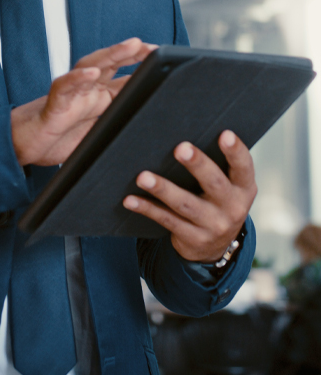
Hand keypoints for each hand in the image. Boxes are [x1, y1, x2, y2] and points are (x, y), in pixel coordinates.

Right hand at [11, 37, 156, 166]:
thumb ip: (117, 120)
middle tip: (150, 46)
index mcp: (100, 96)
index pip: (124, 74)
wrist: (27, 146)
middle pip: (110, 63)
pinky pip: (65, 86)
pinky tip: (90, 73)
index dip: (141, 64)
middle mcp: (87, 89)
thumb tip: (146, 119)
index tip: (160, 55)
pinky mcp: (55, 103)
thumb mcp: (99, 131)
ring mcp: (72, 93)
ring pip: (90, 66)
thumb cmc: (60, 137)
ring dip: (112, 54)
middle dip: (131, 52)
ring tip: (130, 46)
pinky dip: (78, 78)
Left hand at [123, 130, 256, 261]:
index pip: (244, 167)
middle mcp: (232, 208)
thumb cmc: (218, 201)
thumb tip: (189, 127)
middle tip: (180, 148)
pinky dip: (147, 208)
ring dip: (163, 189)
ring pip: (185, 204)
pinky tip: (130, 199)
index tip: (225, 134)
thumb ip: (218, 164)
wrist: (215, 247)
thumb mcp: (230, 185)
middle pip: (214, 183)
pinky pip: (166, 220)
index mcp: (243, 188)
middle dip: (197, 165)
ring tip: (143, 176)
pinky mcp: (192, 238)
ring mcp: (213, 226)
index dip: (236, 151)